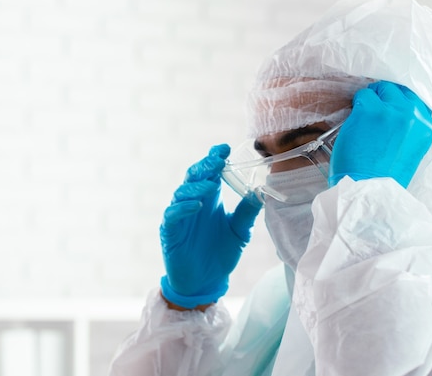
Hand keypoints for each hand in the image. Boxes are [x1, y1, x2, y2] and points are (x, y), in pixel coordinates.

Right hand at [159, 144, 261, 308]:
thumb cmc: (221, 254)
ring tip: (212, 186)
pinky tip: (198, 206)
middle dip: (205, 166)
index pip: (210, 172)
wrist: (206, 283)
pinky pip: (173, 215)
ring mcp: (180, 216)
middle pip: (194, 176)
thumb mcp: (240, 231)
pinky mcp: (170, 231)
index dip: (214, 158)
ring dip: (197, 187)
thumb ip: (247, 211)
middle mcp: (194, 203)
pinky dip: (184, 208)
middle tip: (217, 160)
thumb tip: (261, 191)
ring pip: (182, 192)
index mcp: (210, 199)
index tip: (225, 148)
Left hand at [329, 81, 431, 187]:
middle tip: (374, 110)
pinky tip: (356, 121)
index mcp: (425, 128)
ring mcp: (391, 111)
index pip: (416, 101)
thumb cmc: (385, 176)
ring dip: (371, 100)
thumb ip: (409, 130)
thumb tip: (396, 111)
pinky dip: (357, 105)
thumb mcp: (410, 151)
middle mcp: (412, 116)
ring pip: (380, 90)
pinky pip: (362, 96)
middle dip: (385, 98)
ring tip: (364, 119)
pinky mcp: (369, 110)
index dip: (400, 103)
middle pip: (398, 91)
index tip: (390, 107)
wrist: (368, 189)